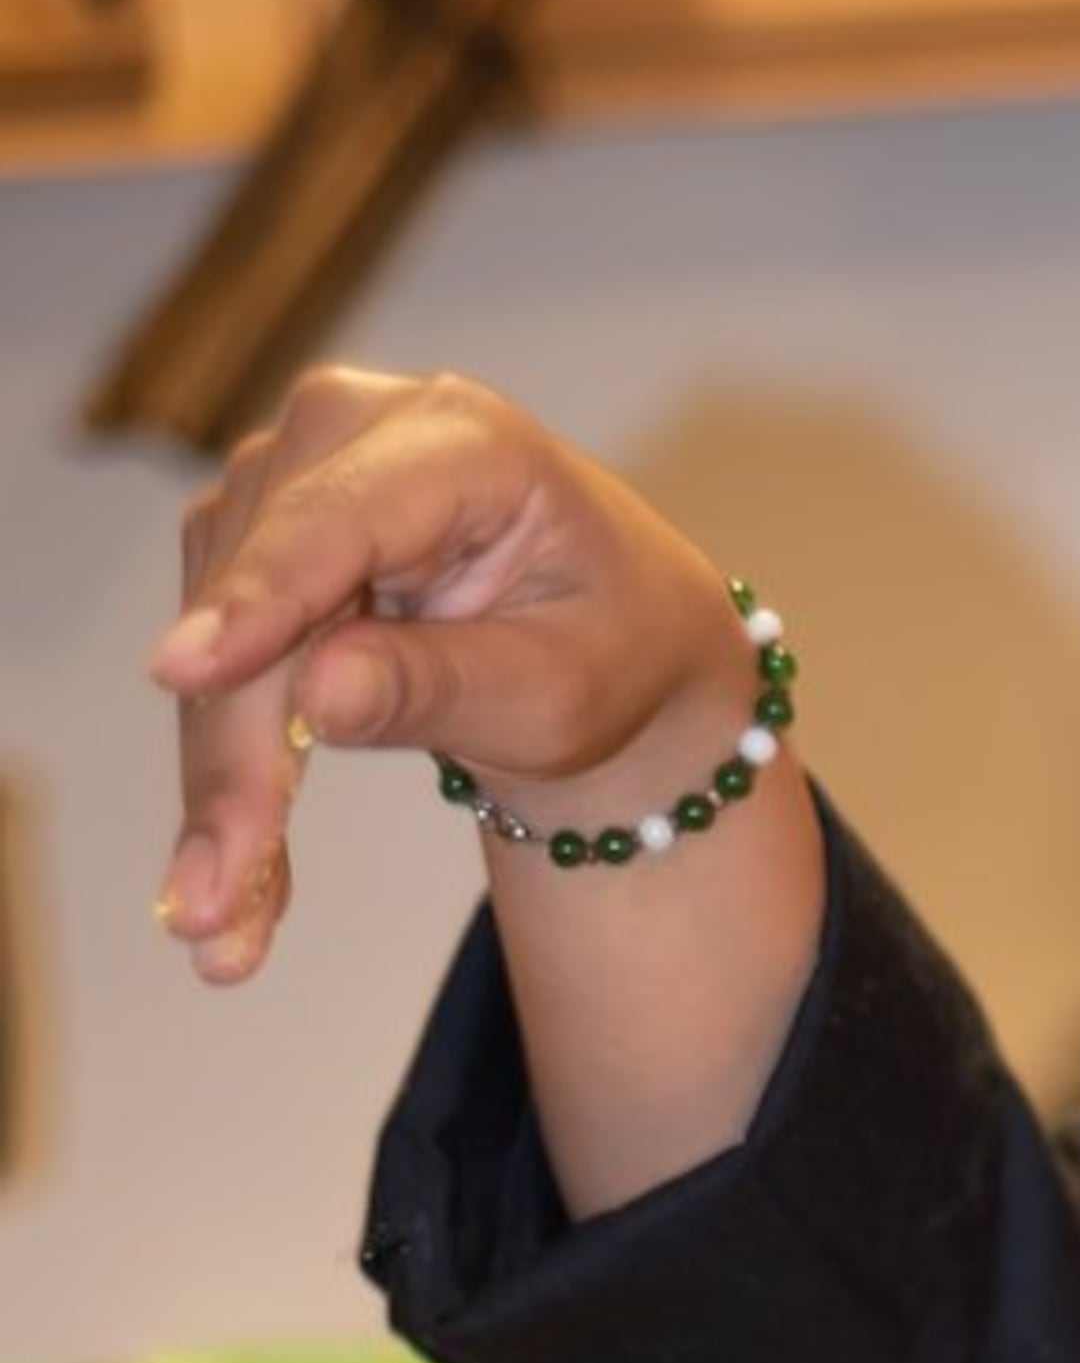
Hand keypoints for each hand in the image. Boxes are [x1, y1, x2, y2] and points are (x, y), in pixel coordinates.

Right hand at [147, 365, 750, 990]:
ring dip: (219, 792)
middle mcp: (352, 433)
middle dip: (235, 759)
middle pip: (260, 600)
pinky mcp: (254, 549)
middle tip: (212, 905)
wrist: (614, 637)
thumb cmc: (610, 649)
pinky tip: (229, 891)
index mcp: (461, 439)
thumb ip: (442, 687)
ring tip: (222, 929)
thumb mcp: (558, 690)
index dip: (258, 601)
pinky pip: (220, 672)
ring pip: (221, 647)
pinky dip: (228, 783)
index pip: (335, 519)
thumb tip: (316, 697)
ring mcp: (290, 484)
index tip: (182, 675)